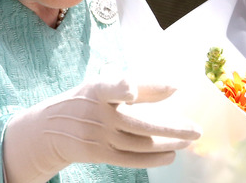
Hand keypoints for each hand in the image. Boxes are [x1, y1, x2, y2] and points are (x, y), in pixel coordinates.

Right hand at [3, 74, 200, 182]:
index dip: (120, 87)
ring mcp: (99, 136)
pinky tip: (172, 154)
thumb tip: (174, 87)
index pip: (110, 87)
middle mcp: (98, 114)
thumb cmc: (87, 100)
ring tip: (189, 139)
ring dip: (168, 143)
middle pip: (138, 123)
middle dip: (170, 128)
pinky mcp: (99, 154)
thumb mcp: (103, 85)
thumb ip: (138, 86)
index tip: (132, 89)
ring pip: (139, 143)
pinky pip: (131, 159)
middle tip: (196, 130)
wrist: (49, 129)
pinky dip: (153, 158)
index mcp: (97, 90)